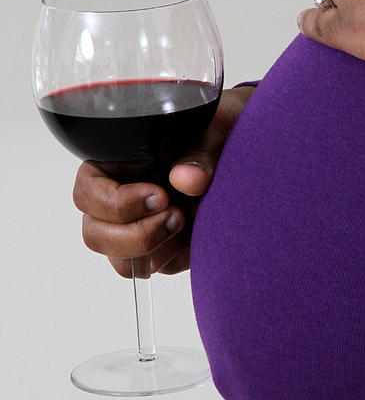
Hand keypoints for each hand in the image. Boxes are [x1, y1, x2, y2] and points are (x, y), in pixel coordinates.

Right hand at [72, 85, 255, 276]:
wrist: (242, 153)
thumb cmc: (216, 131)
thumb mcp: (212, 131)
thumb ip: (199, 153)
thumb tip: (187, 179)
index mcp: (111, 164)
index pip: (87, 194)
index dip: (117, 203)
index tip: (160, 196)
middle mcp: (116, 199)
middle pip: (96, 235)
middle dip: (137, 234)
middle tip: (177, 215)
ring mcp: (136, 228)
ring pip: (123, 262)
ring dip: (158, 249)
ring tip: (188, 219)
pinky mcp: (159, 249)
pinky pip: (157, 267)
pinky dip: (177, 256)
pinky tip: (196, 230)